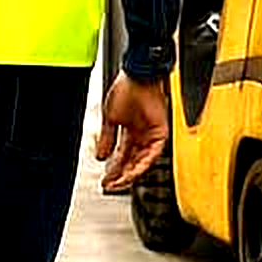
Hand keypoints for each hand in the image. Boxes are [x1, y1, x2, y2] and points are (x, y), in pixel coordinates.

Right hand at [94, 72, 169, 193]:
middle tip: (111, 186)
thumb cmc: (125, 89)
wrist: (136, 76)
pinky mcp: (161, 131)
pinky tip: (132, 171)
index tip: (105, 181)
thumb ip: (107, 139)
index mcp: (130, 131)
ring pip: (143, 161)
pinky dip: (143, 163)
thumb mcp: (110, 120)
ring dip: (131, 173)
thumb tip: (101, 157)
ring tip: (120, 183)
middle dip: (121, 175)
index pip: (122, 156)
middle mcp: (142, 134)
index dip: (113, 170)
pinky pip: (154, 153)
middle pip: (132, 162)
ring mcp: (152, 134)